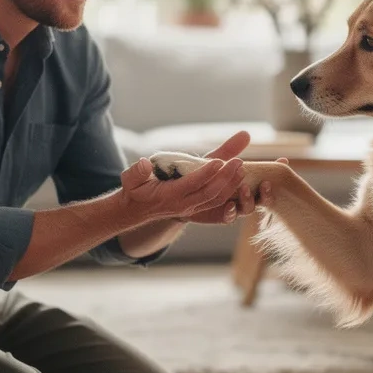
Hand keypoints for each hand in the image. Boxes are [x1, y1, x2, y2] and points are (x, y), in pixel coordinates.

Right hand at [120, 147, 244, 221]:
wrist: (136, 211)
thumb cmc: (134, 190)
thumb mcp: (130, 179)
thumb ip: (137, 172)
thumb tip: (145, 164)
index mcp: (169, 196)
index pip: (191, 184)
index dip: (206, 174)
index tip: (219, 161)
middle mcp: (183, 204)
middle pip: (210, 193)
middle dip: (226, 178)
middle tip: (238, 162)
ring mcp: (192, 208)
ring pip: (216, 199)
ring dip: (231, 185)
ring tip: (241, 167)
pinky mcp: (197, 207)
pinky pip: (216, 201)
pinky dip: (229, 191)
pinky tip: (238, 178)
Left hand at [174, 131, 286, 224]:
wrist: (177, 191)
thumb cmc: (200, 173)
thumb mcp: (215, 159)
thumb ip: (230, 149)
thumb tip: (246, 133)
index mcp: (245, 182)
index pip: (266, 179)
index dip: (277, 173)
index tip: (284, 161)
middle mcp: (242, 197)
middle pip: (261, 198)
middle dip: (266, 192)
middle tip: (266, 182)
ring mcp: (231, 207)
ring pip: (246, 208)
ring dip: (248, 200)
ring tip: (243, 189)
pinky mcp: (217, 217)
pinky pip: (227, 218)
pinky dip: (230, 214)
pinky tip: (229, 208)